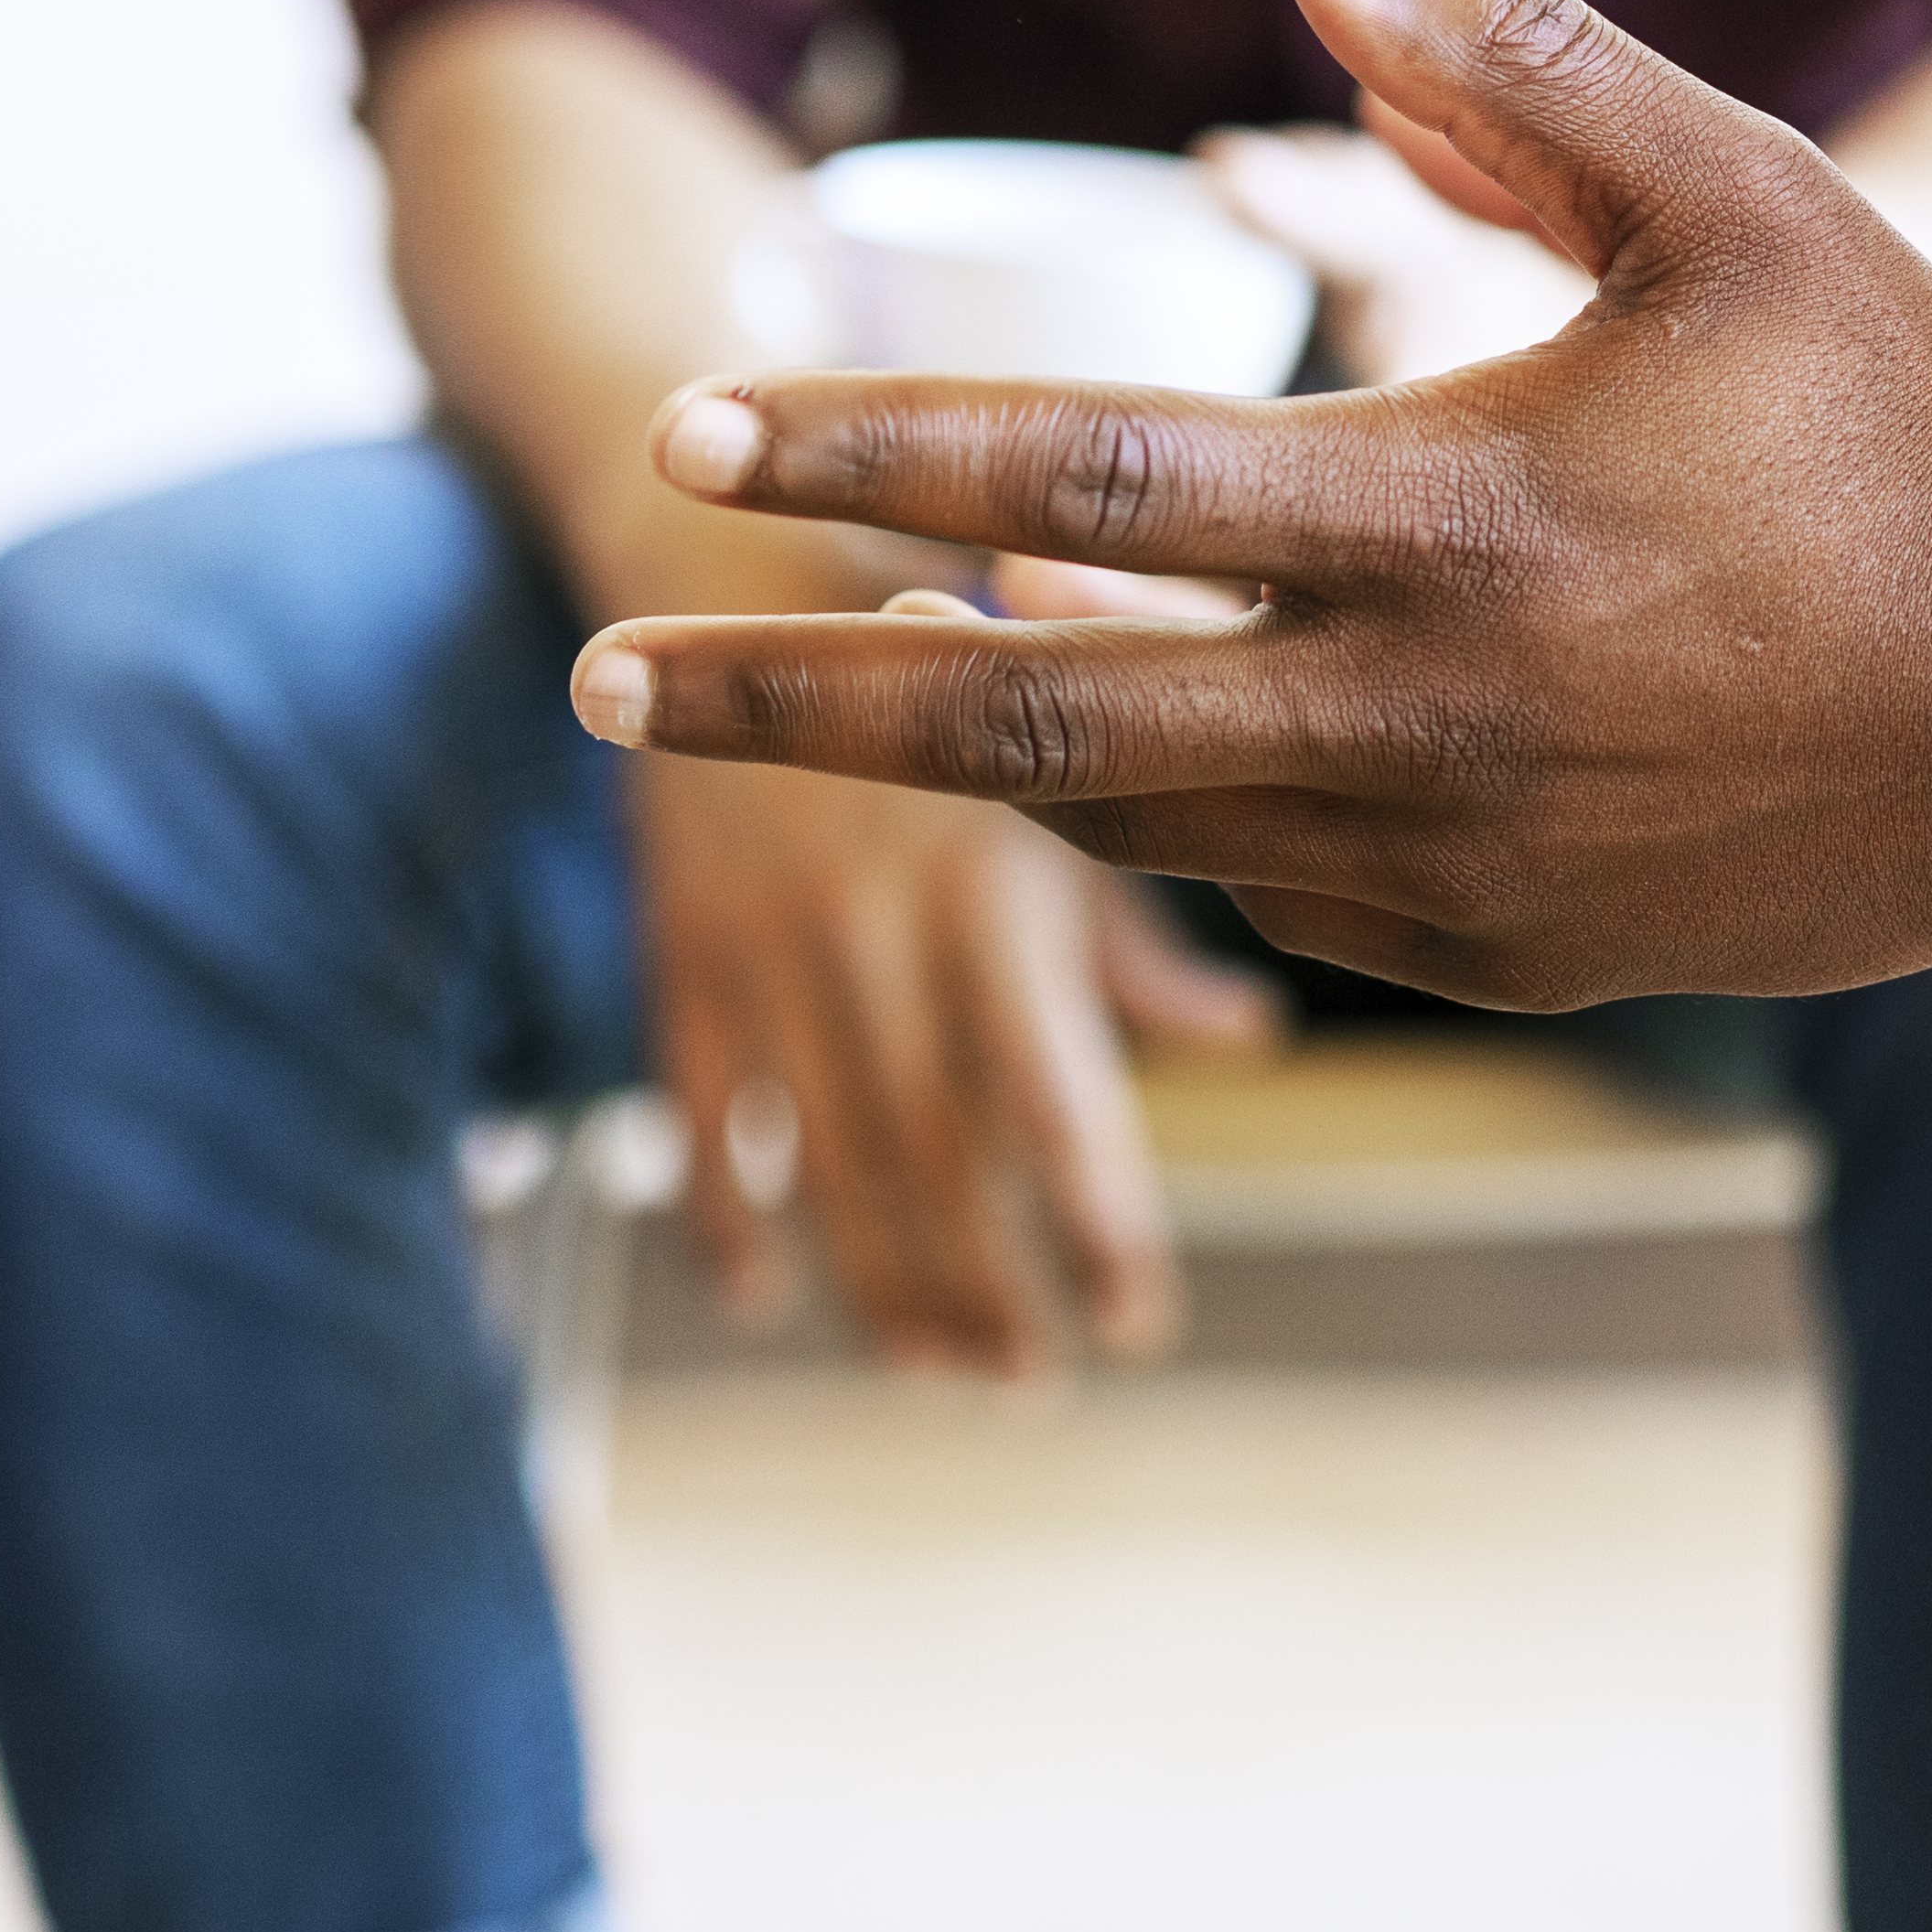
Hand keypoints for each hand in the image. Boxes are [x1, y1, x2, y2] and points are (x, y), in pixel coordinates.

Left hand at [571, 0, 1931, 1008]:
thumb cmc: (1918, 415)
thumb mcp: (1744, 194)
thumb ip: (1511, 63)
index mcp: (1458, 514)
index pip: (1084, 483)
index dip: (866, 455)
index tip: (680, 437)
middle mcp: (1428, 719)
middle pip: (1021, 728)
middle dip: (781, 706)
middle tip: (594, 677)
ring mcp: (1461, 869)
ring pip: (1132, 825)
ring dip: (952, 770)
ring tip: (793, 707)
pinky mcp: (1509, 961)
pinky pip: (1277, 893)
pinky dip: (1171, 821)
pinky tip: (1133, 750)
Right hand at [629, 700, 1284, 1378]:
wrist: (744, 551)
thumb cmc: (962, 660)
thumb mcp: (1066, 775)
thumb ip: (1140, 931)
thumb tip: (1251, 1045)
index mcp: (997, 883)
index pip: (1051, 1098)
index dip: (1091, 1226)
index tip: (1135, 1324)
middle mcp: (878, 922)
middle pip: (932, 1159)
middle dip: (985, 1290)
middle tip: (1032, 1381)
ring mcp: (768, 940)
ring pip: (822, 1158)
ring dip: (879, 1283)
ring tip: (942, 1366)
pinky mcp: (680, 941)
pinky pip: (697, 1106)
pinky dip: (723, 1210)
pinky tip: (763, 1291)